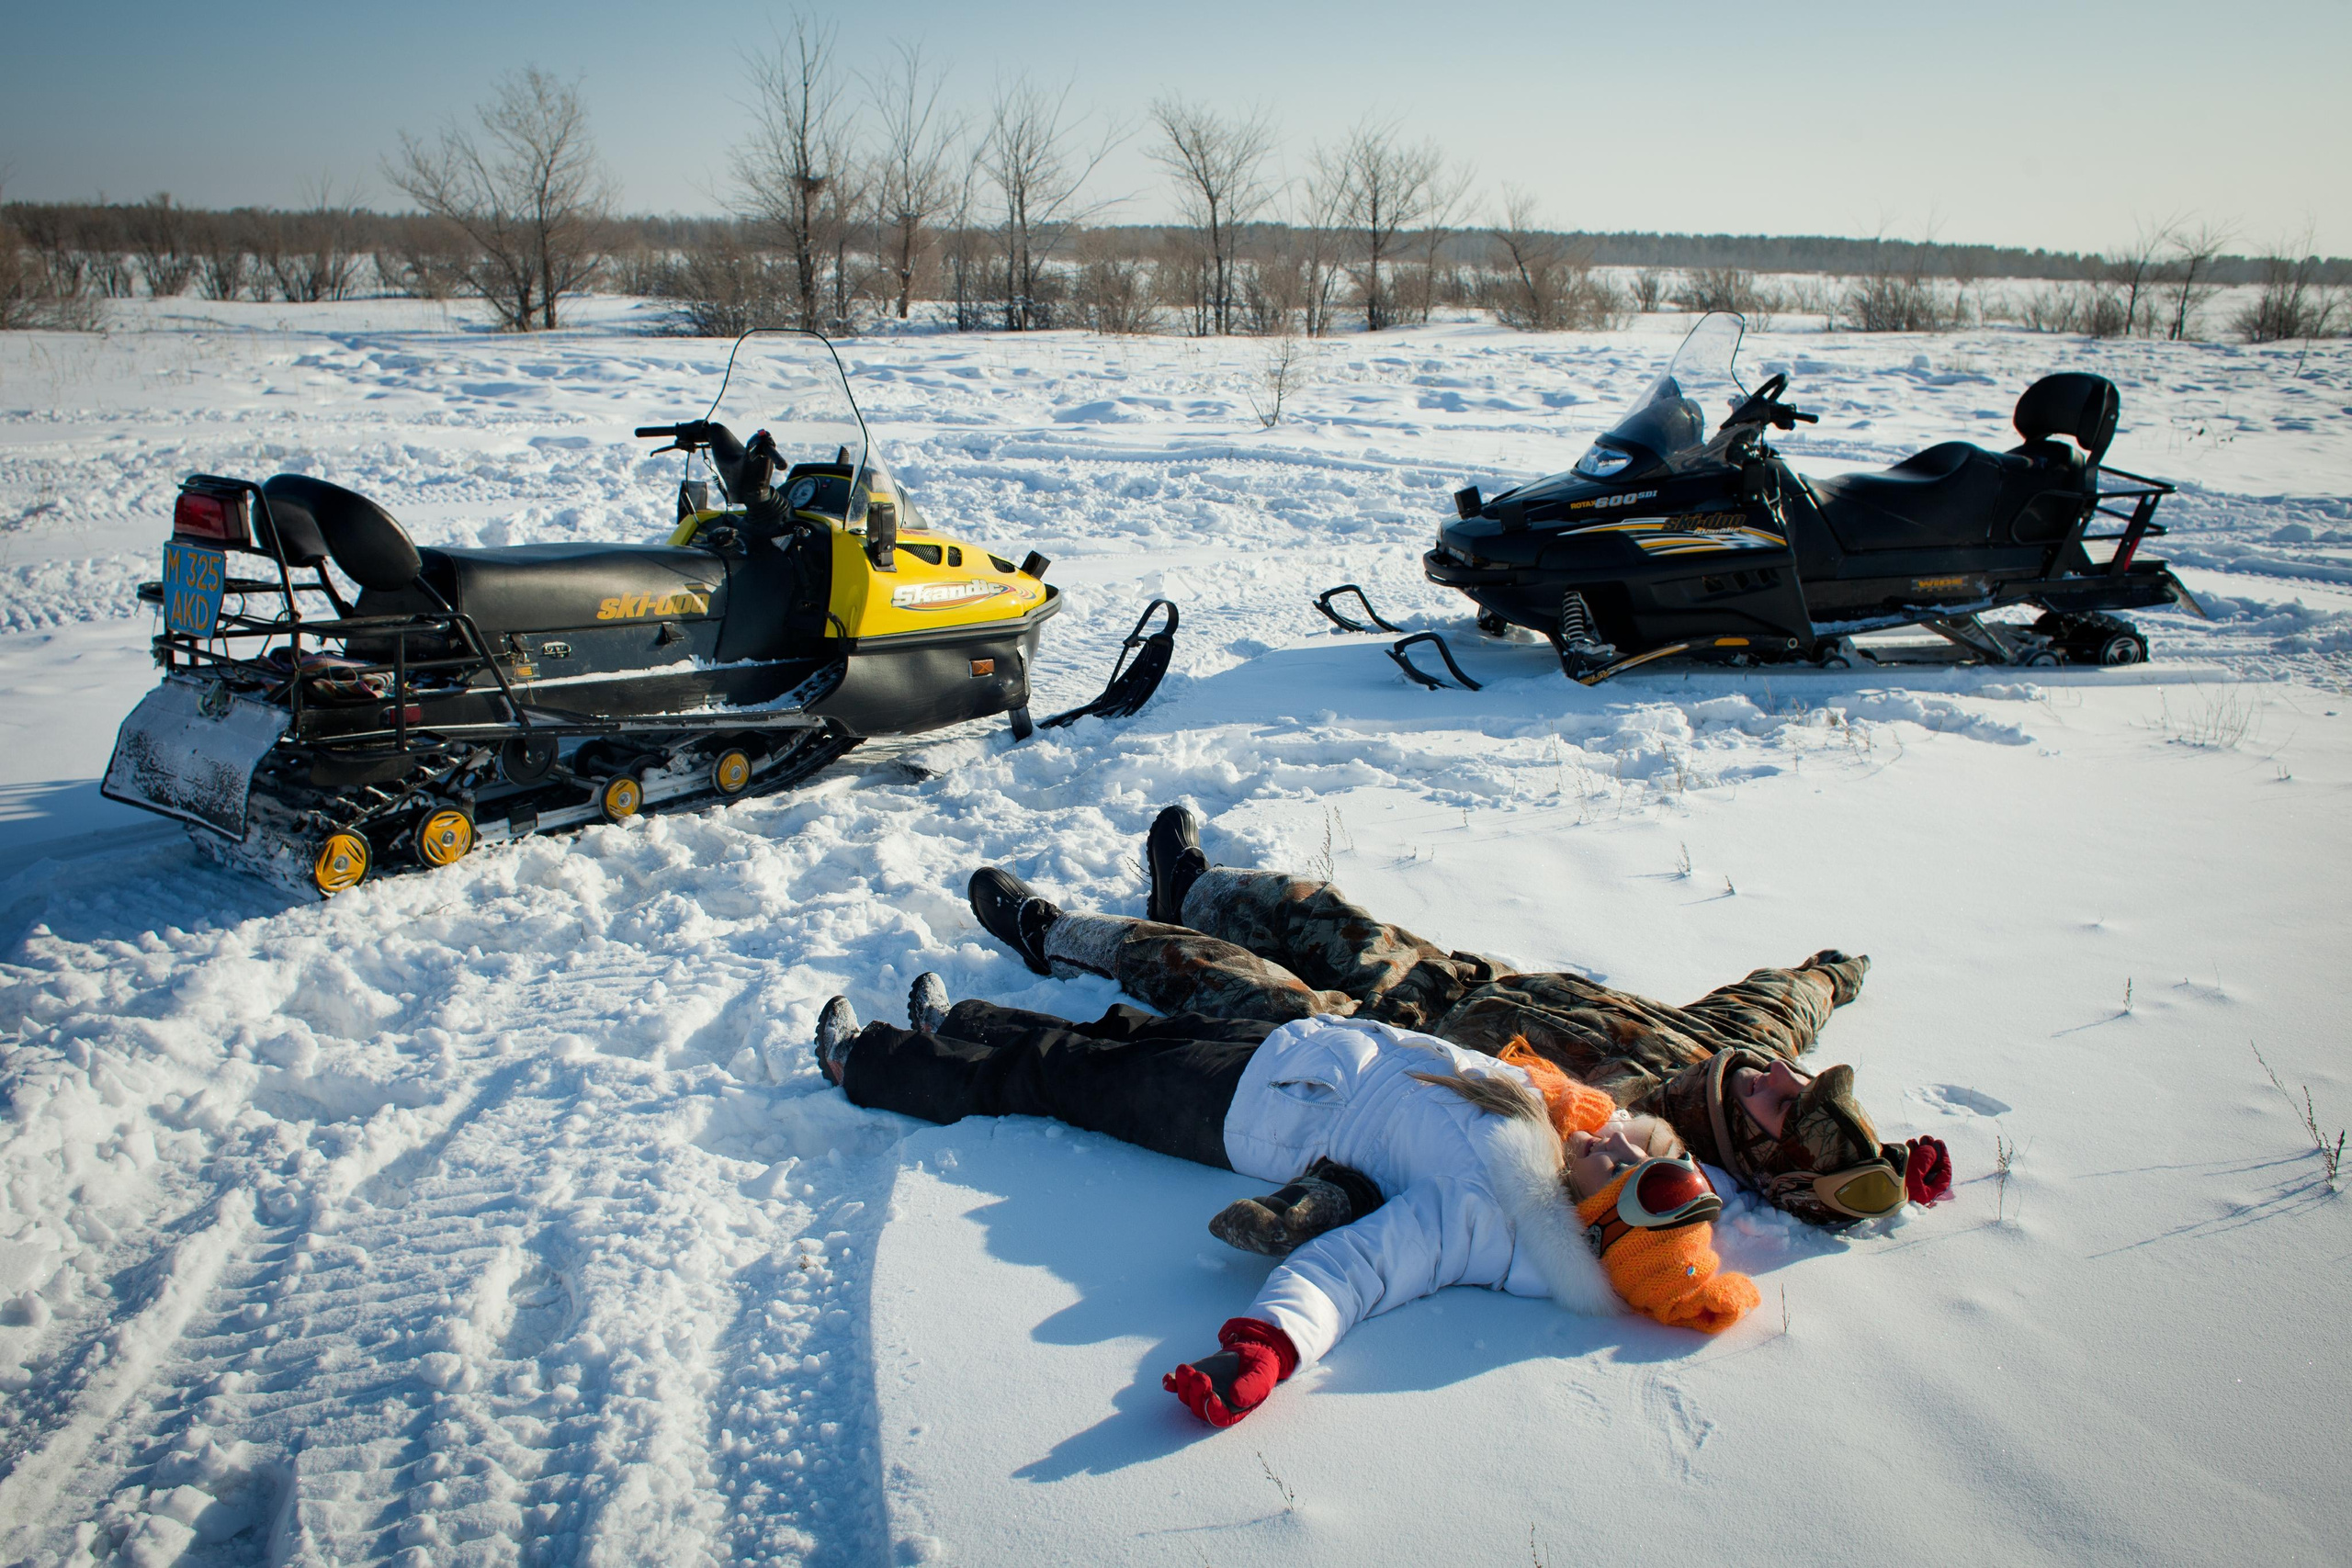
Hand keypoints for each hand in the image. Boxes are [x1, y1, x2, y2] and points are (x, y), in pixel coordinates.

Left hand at [1163, 1319, 1296, 1427]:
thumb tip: (1234, 1397)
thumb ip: (1250, 1388)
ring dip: (1184, 1384)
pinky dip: (1171, 1382)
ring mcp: (1199, 1392)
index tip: (1212, 1397)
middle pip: (1199, 1407)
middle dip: (1197, 1393)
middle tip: (1202, 1377)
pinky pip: (1177, 1384)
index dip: (1212, 1409)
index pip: (1218, 1416)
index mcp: (1232, 1411)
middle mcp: (1213, 1405)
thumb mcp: (1261, 1377)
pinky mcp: (1191, 1378)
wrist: (1250, 1352)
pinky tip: (1168, 1378)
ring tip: (1186, 1369)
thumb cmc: (1259, 1369)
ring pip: (1186, 1395)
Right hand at [1903, 1136, 1952, 1204]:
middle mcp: (1921, 1186)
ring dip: (1919, 1149)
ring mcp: (1909, 1180)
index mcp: (1929, 1191)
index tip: (1938, 1143)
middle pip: (1930, 1166)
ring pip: (1918, 1163)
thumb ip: (1925, 1161)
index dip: (1943, 1157)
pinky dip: (1909, 1152)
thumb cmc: (1898, 1191)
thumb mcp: (1915, 1176)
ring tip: (1917, 1139)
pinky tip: (1909, 1143)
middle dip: (1930, 1151)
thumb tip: (1931, 1149)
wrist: (1875, 1195)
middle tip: (1927, 1138)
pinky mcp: (1898, 1175)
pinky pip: (1907, 1162)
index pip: (1943, 1173)